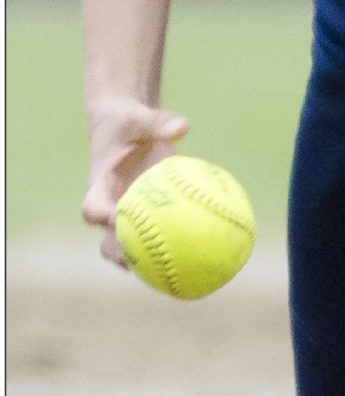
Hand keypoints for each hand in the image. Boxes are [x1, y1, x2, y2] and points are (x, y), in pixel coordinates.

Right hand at [82, 96, 187, 267]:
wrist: (124, 126)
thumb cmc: (129, 122)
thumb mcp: (140, 118)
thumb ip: (158, 123)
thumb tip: (182, 128)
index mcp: (99, 187)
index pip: (92, 209)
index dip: (102, 219)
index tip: (118, 222)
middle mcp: (109, 206)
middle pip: (107, 240)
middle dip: (120, 254)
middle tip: (141, 264)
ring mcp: (125, 214)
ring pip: (129, 246)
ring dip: (146, 262)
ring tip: (172, 277)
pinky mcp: (142, 215)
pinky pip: (155, 233)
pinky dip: (171, 245)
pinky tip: (200, 254)